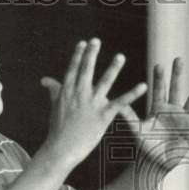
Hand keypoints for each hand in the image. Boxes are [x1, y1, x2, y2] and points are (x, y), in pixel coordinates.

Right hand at [41, 38, 147, 166]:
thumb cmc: (58, 130)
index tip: (84, 43)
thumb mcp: (55, 107)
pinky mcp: (103, 115)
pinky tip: (143, 86)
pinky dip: (133, 94)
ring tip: (120, 56)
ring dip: (113, 68)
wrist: (61, 149)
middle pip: (86, 70)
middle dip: (91, 54)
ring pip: (104, 82)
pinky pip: (121, 102)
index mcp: (67, 91)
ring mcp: (91, 104)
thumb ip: (53, 90)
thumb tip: (45, 79)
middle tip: (96, 40)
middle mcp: (79, 94)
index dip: (79, 55)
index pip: (73, 69)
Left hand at [118, 57, 188, 174]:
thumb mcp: (137, 131)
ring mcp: (183, 119)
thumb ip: (129, 117)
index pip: (159, 90)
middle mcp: (172, 110)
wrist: (157, 163)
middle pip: (175, 88)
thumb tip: (116, 105)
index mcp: (158, 109)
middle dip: (177, 74)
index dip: (159, 78)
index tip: (159, 65)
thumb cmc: (146, 148)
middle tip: (178, 58)